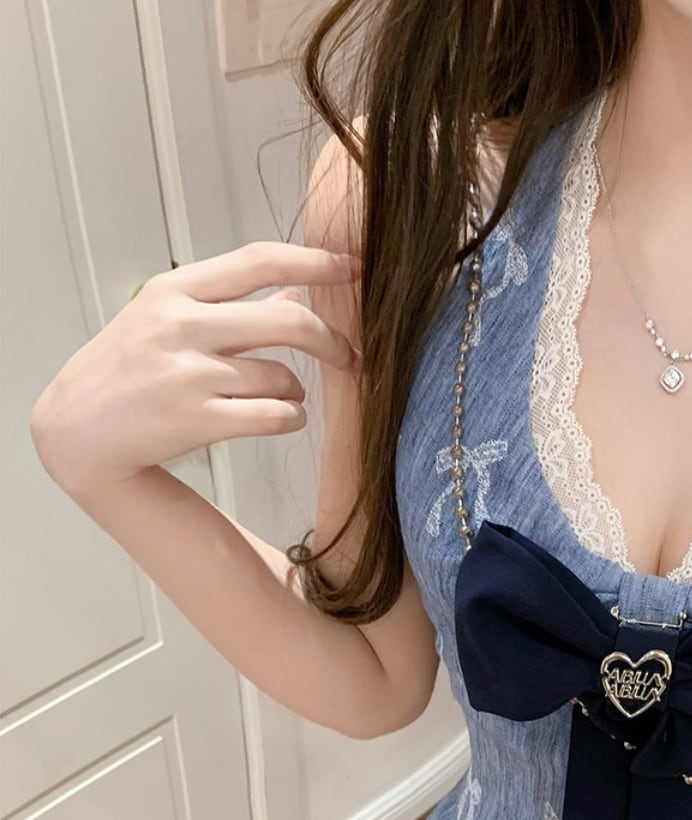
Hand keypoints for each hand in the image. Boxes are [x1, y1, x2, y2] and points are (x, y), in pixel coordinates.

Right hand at [29, 241, 362, 493]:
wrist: (79, 429)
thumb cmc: (128, 370)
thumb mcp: (163, 317)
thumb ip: (224, 303)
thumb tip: (294, 288)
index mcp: (177, 290)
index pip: (260, 261)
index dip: (315, 262)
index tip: (354, 267)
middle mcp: (183, 325)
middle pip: (288, 319)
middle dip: (331, 341)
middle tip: (349, 356)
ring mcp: (189, 373)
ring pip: (282, 376)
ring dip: (296, 390)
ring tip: (283, 397)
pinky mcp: (197, 418)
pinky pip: (274, 416)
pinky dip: (290, 418)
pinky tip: (282, 417)